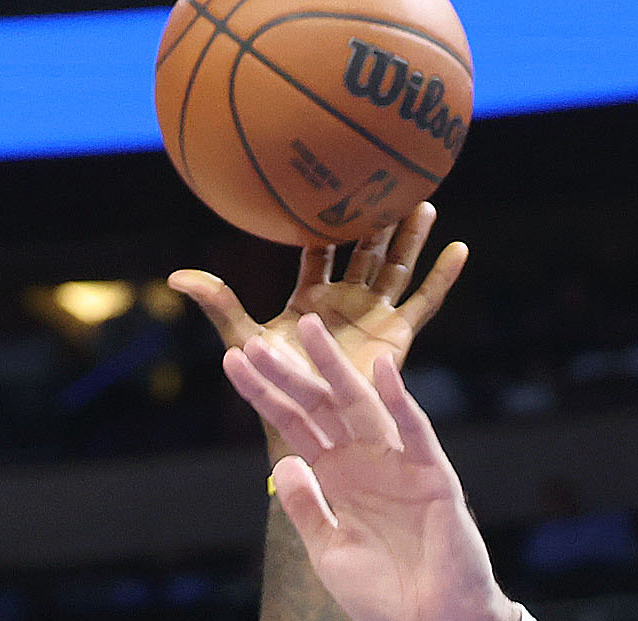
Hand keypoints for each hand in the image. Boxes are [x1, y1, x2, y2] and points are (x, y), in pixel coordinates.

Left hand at [171, 203, 467, 405]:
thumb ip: (217, 304)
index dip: (322, 221)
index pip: (318, 251)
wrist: (308, 425)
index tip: (329, 183)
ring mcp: (373, 317)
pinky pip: (425, 301)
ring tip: (425, 198)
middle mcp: (345, 304)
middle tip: (386, 177)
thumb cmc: (273, 388)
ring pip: (397, 267)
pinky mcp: (397, 337)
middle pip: (364, 250)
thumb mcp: (242, 337)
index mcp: (310, 300)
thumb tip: (176, 275)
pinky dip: (443, 276)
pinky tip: (460, 249)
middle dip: (375, 217)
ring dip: (411, 235)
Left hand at [221, 315, 520, 620]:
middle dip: (288, 375)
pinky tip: (379, 370)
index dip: (266, 396)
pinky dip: (399, 401)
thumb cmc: (384, 595)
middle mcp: (365, 462)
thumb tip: (282, 461)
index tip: (233, 362)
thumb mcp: (329, 552)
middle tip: (253, 341)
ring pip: (362, 406)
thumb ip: (308, 509)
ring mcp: (399, 465)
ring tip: (309, 329)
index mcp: (338, 478)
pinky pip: (415, 432)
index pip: (294, 427)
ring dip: (335, 368)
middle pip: (320, 407)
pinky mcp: (433, 476)